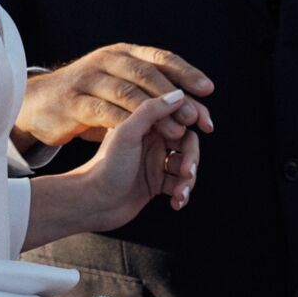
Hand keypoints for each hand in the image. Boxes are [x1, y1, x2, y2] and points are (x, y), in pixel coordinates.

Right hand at [17, 44, 213, 150]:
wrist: (41, 103)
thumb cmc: (88, 97)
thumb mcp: (118, 85)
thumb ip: (149, 91)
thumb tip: (193, 105)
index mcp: (122, 53)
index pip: (161, 58)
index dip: (186, 72)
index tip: (208, 90)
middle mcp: (107, 60)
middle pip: (147, 73)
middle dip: (175, 95)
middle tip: (197, 116)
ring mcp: (89, 79)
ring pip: (127, 92)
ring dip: (155, 112)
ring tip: (178, 130)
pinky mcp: (74, 101)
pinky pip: (104, 111)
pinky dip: (127, 123)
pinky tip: (144, 136)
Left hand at [82, 94, 201, 225]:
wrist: (91, 202)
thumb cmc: (105, 166)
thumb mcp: (127, 134)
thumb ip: (150, 111)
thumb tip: (179, 93)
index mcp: (143, 123)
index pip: (177, 115)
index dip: (194, 118)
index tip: (206, 125)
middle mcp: (150, 140)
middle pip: (187, 143)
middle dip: (192, 159)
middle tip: (186, 172)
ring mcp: (153, 162)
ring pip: (185, 166)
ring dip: (188, 181)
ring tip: (180, 193)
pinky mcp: (154, 184)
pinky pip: (178, 186)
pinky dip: (181, 194)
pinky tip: (176, 203)